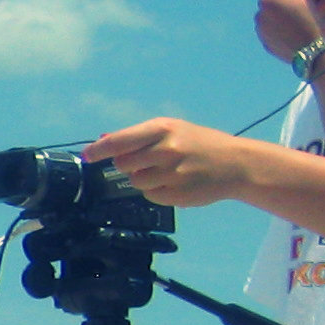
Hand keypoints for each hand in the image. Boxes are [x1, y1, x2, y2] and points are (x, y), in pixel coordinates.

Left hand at [84, 117, 250, 208]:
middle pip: (124, 164)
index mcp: (163, 129)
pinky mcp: (176, 195)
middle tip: (150, 161)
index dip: (99, 150)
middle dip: (130, 164)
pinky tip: (176, 182)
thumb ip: (139, 137)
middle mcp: (166, 150)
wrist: (237, 164)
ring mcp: (171, 174)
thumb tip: (104, 140)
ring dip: (145, 178)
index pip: (120, 141)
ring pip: (136, 181)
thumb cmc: (200, 144)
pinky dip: (158, 191)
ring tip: (168, 171)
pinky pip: (151, 195)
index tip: (87, 156)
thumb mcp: (173, 130)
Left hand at [255, 0, 319, 62]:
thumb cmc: (317, 22)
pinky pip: (276, 30)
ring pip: (274, 14)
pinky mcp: (268, 46)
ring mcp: (261, 32)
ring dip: (285, 12)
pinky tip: (300, 29)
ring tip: (303, 14)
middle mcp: (259, 15)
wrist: (320, 57)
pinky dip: (285, 27)